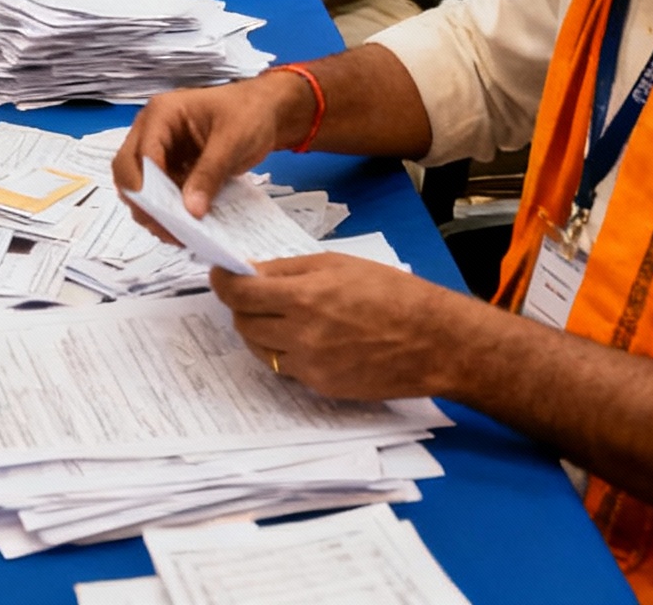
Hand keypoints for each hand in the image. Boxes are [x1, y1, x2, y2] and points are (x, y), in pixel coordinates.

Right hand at [113, 75, 315, 221]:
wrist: (265, 111)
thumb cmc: (249, 114)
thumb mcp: (232, 141)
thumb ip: (210, 173)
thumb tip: (191, 211)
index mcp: (161, 114)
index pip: (141, 153)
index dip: (147, 185)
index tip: (166, 215)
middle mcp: (151, 131)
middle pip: (127, 170)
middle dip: (143, 202)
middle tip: (168, 230)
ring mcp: (159, 151)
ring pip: (138, 186)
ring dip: (153, 211)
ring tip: (179, 235)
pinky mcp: (170, 168)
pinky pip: (158, 193)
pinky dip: (166, 212)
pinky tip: (185, 229)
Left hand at [210, 255, 474, 400]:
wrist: (432, 340)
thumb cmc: (389, 292)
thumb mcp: (336, 263)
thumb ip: (289, 269)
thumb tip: (251, 271)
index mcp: (304, 297)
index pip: (241, 294)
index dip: (222, 282)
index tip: (219, 274)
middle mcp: (301, 336)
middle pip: (244, 324)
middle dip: (241, 307)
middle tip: (250, 293)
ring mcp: (311, 367)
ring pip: (260, 350)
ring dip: (258, 331)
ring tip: (274, 315)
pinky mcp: (323, 388)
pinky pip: (287, 369)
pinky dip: (284, 351)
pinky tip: (301, 337)